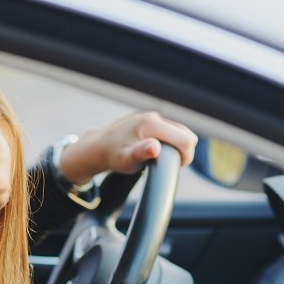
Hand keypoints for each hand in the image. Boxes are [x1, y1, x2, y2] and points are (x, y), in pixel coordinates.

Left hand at [59, 111, 197, 184]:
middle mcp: (154, 116)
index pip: (186, 140)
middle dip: (182, 151)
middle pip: (186, 134)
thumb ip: (141, 153)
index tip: (175, 167)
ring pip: (179, 132)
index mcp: (151, 124)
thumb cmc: (112, 156)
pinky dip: (169, 142)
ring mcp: (152, 116)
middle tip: (167, 164)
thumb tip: (155, 148)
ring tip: (160, 158)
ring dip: (176, 146)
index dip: (186, 157)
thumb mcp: (126, 159)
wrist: (97, 146)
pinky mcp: (150, 119)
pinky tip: (156, 150)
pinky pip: (170, 130)